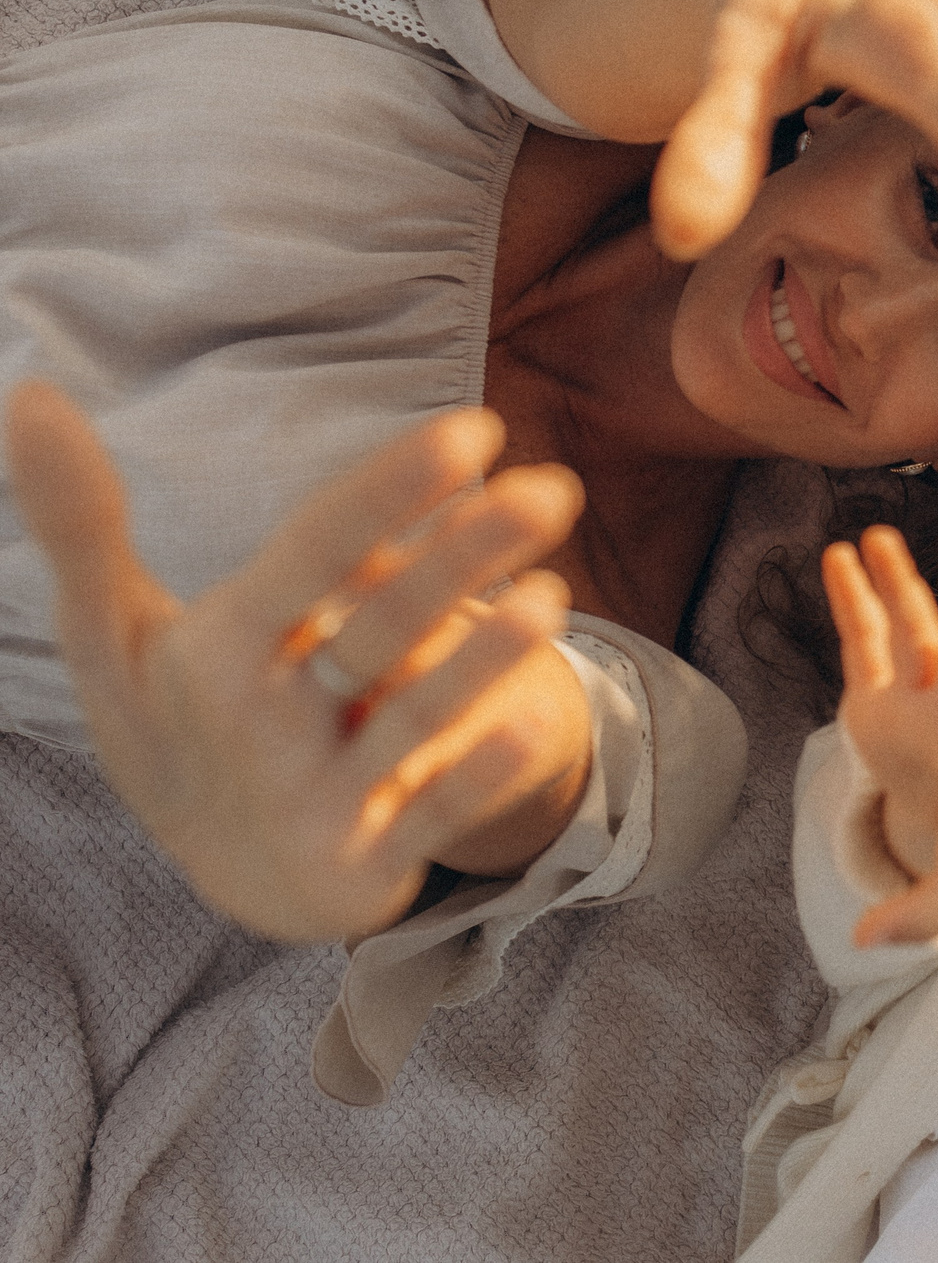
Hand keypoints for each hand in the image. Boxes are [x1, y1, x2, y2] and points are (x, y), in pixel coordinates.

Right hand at [2, 384, 591, 942]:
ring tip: (555, 594)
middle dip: (460, 560)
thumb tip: (30, 393)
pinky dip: (475, 779)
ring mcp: (316, 798)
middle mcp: (265, 725)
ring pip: (410, 722)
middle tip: (551, 491)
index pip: (312, 552)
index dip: (389, 490)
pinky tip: (533, 726)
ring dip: (481, 661)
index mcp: (216, 653)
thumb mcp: (111, 635)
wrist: (219, 874)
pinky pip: (427, 817)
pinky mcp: (364, 863)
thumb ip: (83, 521)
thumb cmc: (178, 722)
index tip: (477, 429)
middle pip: (374, 629)